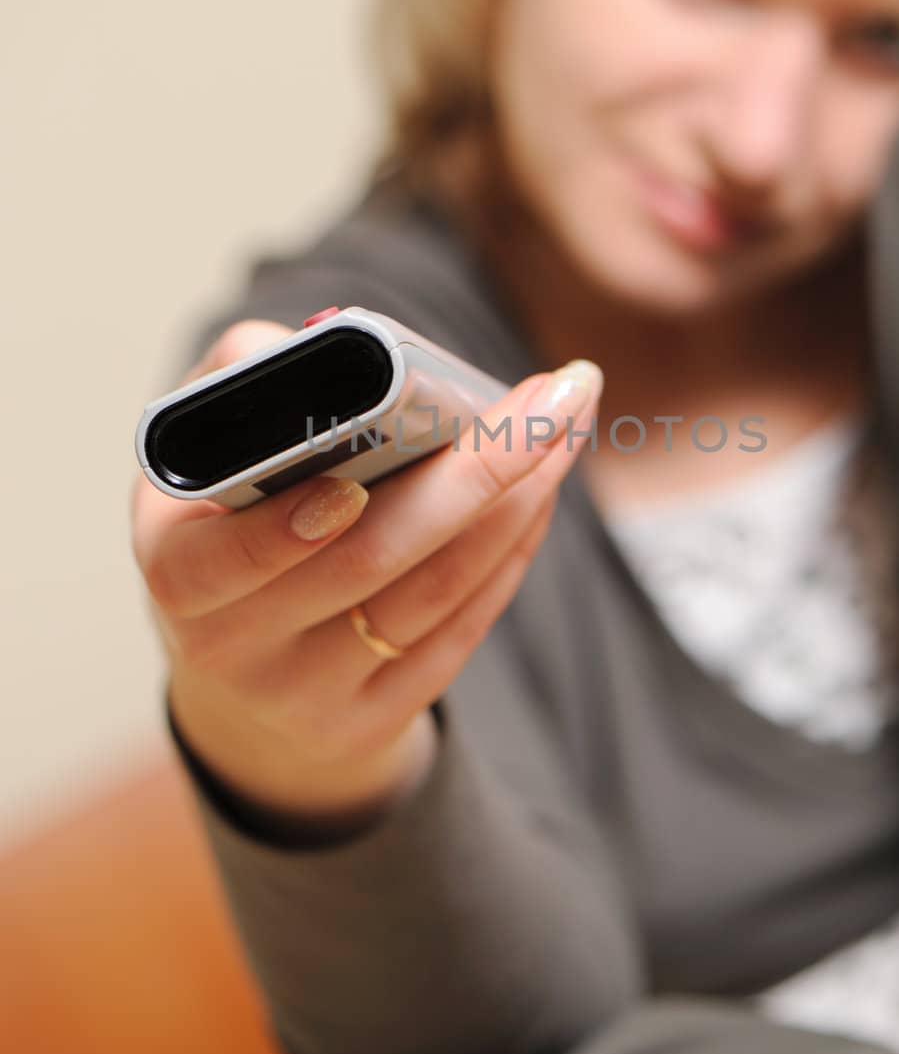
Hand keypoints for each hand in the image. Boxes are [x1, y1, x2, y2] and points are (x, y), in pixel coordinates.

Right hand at [131, 321, 602, 833]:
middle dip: (474, 472)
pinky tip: (542, 491)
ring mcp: (310, 695)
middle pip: (368, 562)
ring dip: (515, 502)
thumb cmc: (225, 532)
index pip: (225, 560)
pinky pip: (462, 631)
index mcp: (177, 576)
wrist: (241, 680)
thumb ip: (239, 384)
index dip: (286, 528)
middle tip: (551, 398)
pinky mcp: (374, 718)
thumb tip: (327, 335)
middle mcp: (236, 648)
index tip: (353, 480)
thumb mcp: (193, 466)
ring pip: (434, 593)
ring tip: (566, 427)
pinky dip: (512, 552)